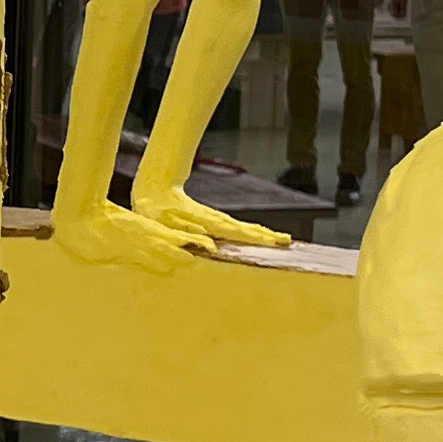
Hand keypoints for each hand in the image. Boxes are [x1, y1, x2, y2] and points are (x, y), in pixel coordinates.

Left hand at [147, 182, 279, 250]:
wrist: (156, 192)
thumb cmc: (158, 211)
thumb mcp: (170, 225)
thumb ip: (190, 236)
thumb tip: (213, 248)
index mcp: (209, 223)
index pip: (239, 232)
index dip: (258, 238)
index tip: (276, 242)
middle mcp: (216, 220)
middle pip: (246, 229)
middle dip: (266, 236)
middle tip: (286, 242)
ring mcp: (215, 220)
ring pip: (243, 228)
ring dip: (260, 234)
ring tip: (278, 240)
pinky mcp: (212, 221)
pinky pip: (235, 229)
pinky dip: (249, 233)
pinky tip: (255, 236)